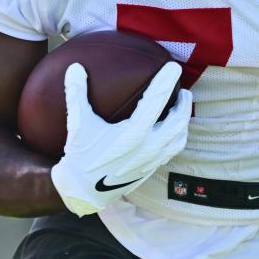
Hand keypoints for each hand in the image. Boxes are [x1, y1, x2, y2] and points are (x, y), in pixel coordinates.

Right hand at [50, 61, 191, 216]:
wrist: (83, 191)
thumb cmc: (81, 156)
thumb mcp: (78, 124)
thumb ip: (77, 94)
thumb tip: (75, 67)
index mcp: (134, 134)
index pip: (156, 101)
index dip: (166, 81)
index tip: (174, 66)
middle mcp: (149, 147)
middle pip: (177, 120)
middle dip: (183, 103)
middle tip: (183, 89)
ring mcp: (153, 160)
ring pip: (179, 137)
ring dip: (183, 120)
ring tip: (181, 107)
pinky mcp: (152, 168)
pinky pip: (173, 150)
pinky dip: (177, 136)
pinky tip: (172, 129)